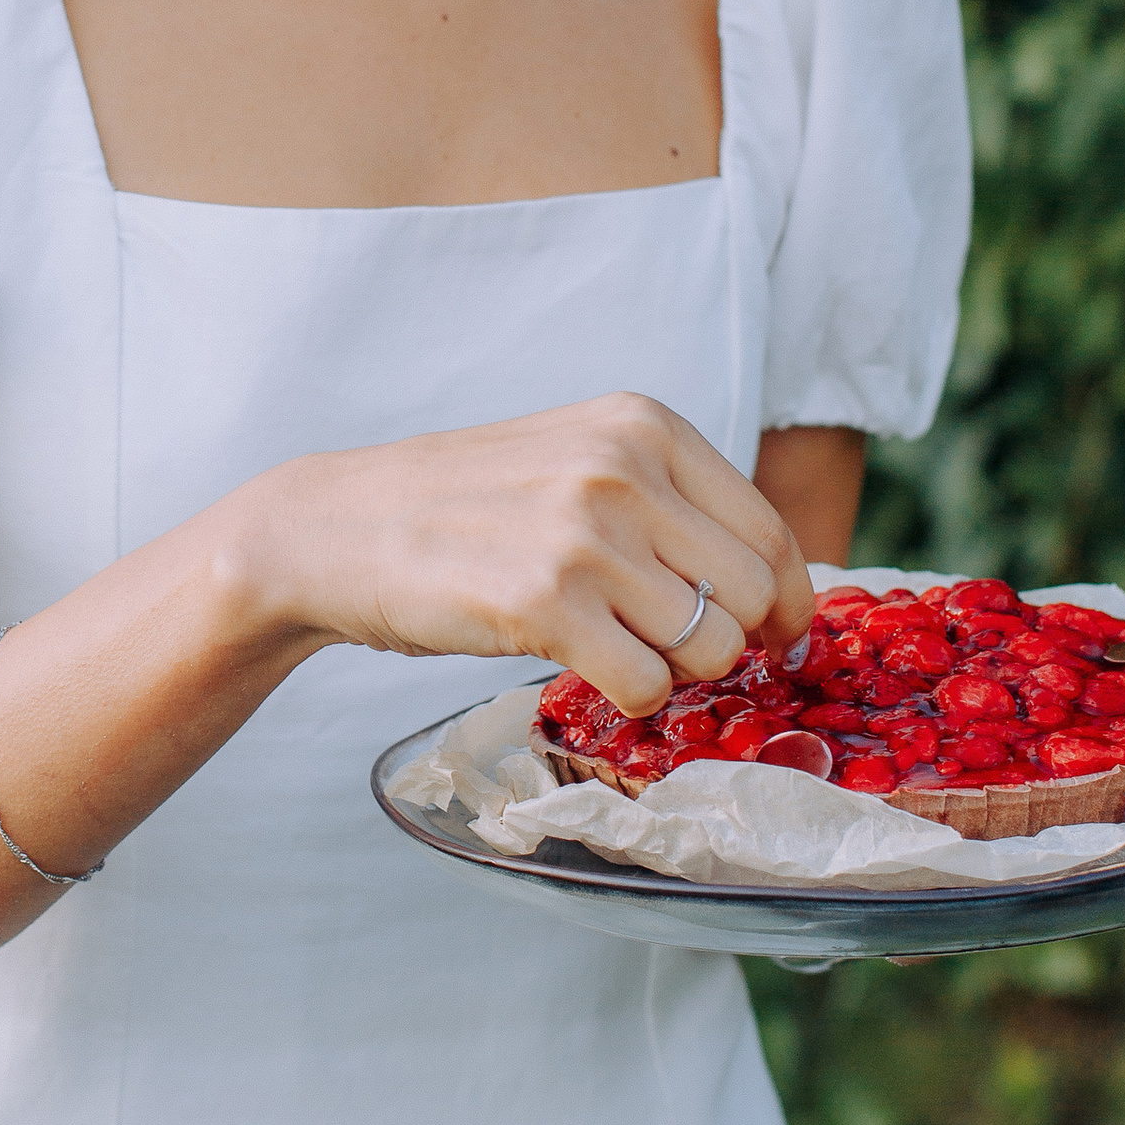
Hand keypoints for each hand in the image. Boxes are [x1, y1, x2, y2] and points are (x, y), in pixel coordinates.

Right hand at [250, 393, 815, 715]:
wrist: (339, 526)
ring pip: (708, 645)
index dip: (785, 599)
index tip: (775, 632)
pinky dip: (631, 699)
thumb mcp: (576, 459)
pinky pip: (646, 685)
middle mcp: (623, 470)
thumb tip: (770, 582)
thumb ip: (665, 500)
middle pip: (752, 594)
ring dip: (672, 672)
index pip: (769, 530)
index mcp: (642, 425)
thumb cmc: (463, 506)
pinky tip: (590, 672)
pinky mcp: (545, 602)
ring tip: (617, 651)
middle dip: (728, 641)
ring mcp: (586, 535)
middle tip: (675, 651)